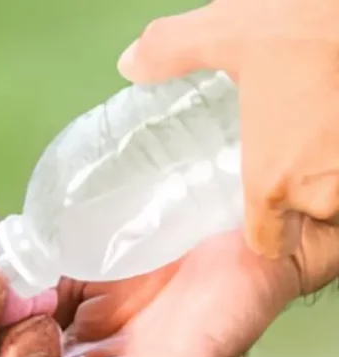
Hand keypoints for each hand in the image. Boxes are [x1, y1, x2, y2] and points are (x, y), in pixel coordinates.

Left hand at [115, 0, 338, 258]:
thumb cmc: (304, 24)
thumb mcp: (229, 32)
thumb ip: (173, 52)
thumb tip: (129, 65)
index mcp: (273, 182)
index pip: (268, 242)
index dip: (266, 227)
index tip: (266, 208)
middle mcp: (324, 194)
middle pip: (314, 225)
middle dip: (308, 205)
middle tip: (300, 171)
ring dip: (334, 187)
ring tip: (323, 155)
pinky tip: (338, 142)